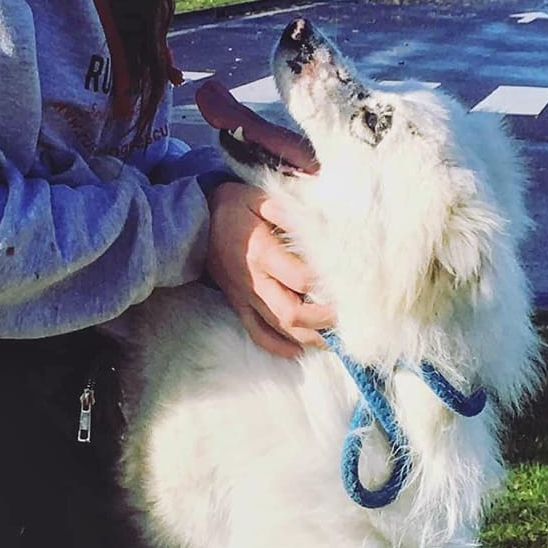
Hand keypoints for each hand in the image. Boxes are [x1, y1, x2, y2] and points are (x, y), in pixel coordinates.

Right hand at [204, 182, 334, 357]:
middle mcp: (254, 280)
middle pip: (292, 313)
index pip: (301, 279)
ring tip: (335, 338)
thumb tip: (319, 221)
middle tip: (350, 317)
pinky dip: (278, 346)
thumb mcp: (258, 198)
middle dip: (324, 320)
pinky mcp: (238, 304)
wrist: (194, 223)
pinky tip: (299, 350)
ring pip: (279, 328)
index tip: (352, 285)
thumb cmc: (232, 207)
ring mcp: (245, 297)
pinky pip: (256, 333)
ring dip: (309, 337)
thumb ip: (288, 210)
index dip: (328, 286)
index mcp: (262, 252)